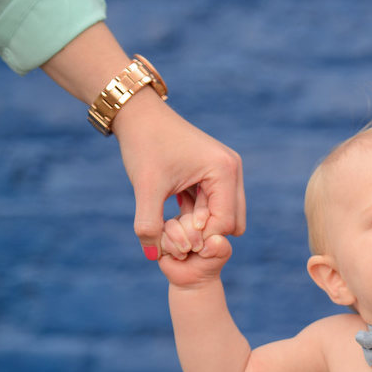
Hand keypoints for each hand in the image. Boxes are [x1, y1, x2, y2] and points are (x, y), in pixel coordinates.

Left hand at [113, 89, 245, 260]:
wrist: (139, 114)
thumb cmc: (144, 145)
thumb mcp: (146, 187)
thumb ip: (149, 224)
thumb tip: (152, 257)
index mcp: (224, 170)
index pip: (225, 222)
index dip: (201, 238)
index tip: (175, 244)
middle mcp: (232, 169)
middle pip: (231, 221)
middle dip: (205, 233)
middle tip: (176, 234)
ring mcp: (227, 170)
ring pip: (224, 214)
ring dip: (201, 223)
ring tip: (174, 222)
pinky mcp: (217, 172)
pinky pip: (215, 204)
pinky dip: (198, 213)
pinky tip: (176, 212)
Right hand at [158, 189, 232, 287]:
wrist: (194, 278)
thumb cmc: (210, 261)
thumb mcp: (222, 252)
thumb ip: (221, 245)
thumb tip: (209, 242)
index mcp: (203, 215)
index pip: (202, 206)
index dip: (201, 216)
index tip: (203, 228)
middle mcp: (186, 217)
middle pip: (186, 216)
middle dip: (193, 234)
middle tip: (198, 247)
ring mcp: (172, 226)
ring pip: (172, 225)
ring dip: (181, 241)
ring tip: (188, 251)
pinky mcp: (159, 235)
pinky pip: (161, 236)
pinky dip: (171, 247)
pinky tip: (179, 255)